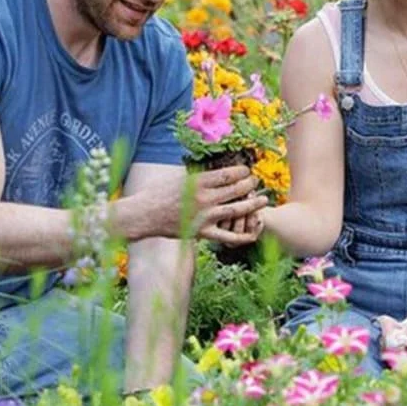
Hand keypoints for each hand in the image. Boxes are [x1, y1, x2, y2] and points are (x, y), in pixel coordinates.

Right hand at [126, 165, 266, 241]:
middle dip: (249, 184)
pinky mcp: (203, 232)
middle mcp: (204, 198)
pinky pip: (227, 236)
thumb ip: (197, 176)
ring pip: (236, 210)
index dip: (241, 172)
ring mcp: (205, 216)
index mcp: (198, 182)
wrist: (144, 215)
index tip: (246, 170)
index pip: (227, 174)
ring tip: (262, 200)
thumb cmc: (158, 193)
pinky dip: (242, 235)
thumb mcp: (179, 177)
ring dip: (252, 204)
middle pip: (235, 189)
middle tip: (255, 182)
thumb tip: (212, 169)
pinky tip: (253, 232)